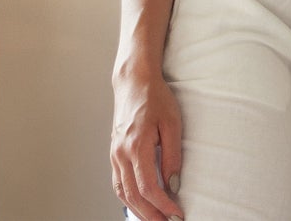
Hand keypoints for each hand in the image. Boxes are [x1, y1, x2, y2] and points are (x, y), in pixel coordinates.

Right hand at [111, 66, 183, 220]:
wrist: (134, 83)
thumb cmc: (155, 98)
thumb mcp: (172, 122)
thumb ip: (172, 154)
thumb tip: (174, 183)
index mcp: (136, 146)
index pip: (148, 187)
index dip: (162, 204)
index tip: (176, 213)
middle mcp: (121, 154)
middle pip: (133, 196)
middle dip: (150, 214)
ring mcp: (114, 155)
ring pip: (122, 193)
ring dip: (138, 210)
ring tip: (154, 219)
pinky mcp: (114, 154)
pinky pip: (118, 184)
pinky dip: (127, 199)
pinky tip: (138, 204)